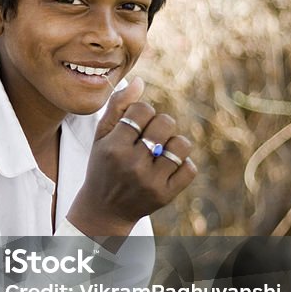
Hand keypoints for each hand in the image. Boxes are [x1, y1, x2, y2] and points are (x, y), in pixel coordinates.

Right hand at [67, 77, 196, 236]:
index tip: (135, 124)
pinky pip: (189, 168)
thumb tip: (139, 81)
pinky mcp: (166, 195)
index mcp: (114, 147)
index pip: (142, 110)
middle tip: (149, 137)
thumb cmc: (102, 166)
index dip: (142, 112)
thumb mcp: (101, 137)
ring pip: (181, 144)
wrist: (104, 209)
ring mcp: (151, 181)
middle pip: (165, 123)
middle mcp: (132, 164)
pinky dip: (182, 164)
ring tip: (161, 151)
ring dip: (173, 143)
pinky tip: (167, 166)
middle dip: (159, 125)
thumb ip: (117, 108)